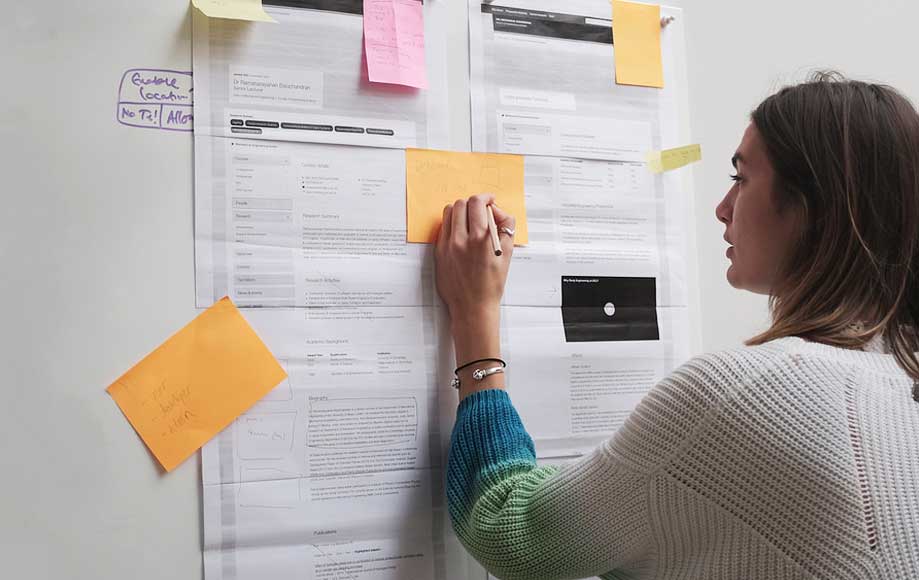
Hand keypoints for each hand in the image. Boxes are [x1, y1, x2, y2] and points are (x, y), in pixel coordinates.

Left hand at [434, 194, 515, 321]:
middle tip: (481, 211)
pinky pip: (443, 228)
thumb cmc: (491, 284)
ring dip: (460, 211)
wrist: (473, 306)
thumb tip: (497, 212)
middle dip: (473, 203)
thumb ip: (506, 227)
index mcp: (481, 239)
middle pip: (462, 204)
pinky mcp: (439, 252)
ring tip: (469, 221)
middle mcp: (462, 240)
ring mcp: (447, 246)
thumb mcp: (507, 254)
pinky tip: (461, 233)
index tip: (490, 201)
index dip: (485, 198)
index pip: (477, 203)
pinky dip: (452, 225)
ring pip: (449, 212)